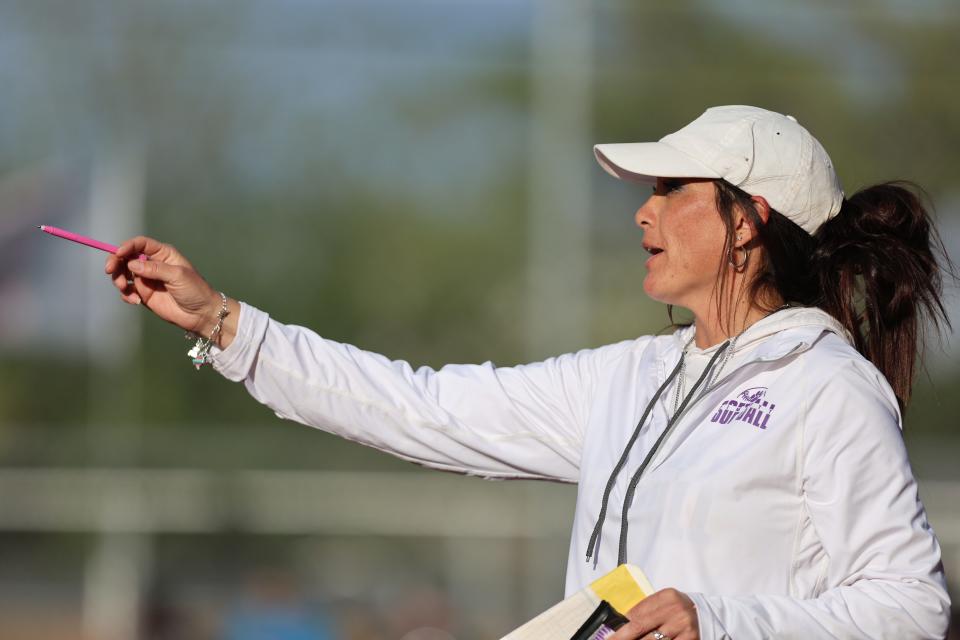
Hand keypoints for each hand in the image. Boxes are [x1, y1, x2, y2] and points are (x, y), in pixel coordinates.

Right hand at [104, 235, 238, 345]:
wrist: (200, 314)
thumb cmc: (195, 290)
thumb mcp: (178, 276)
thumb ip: (155, 269)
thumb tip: (131, 263)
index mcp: (163, 254)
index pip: (140, 244)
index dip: (127, 246)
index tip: (118, 254)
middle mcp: (152, 264)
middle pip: (126, 257)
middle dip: (116, 262)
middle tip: (110, 272)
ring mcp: (147, 279)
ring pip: (123, 273)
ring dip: (118, 280)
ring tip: (125, 290)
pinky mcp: (143, 294)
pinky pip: (127, 291)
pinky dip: (126, 294)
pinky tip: (135, 301)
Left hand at [609, 588, 698, 639]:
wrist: (704, 615)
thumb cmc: (677, 609)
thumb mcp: (663, 603)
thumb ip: (645, 611)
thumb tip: (620, 624)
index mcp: (666, 597)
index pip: (636, 614)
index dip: (620, 628)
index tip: (609, 636)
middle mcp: (675, 611)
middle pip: (641, 629)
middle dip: (623, 638)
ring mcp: (683, 627)